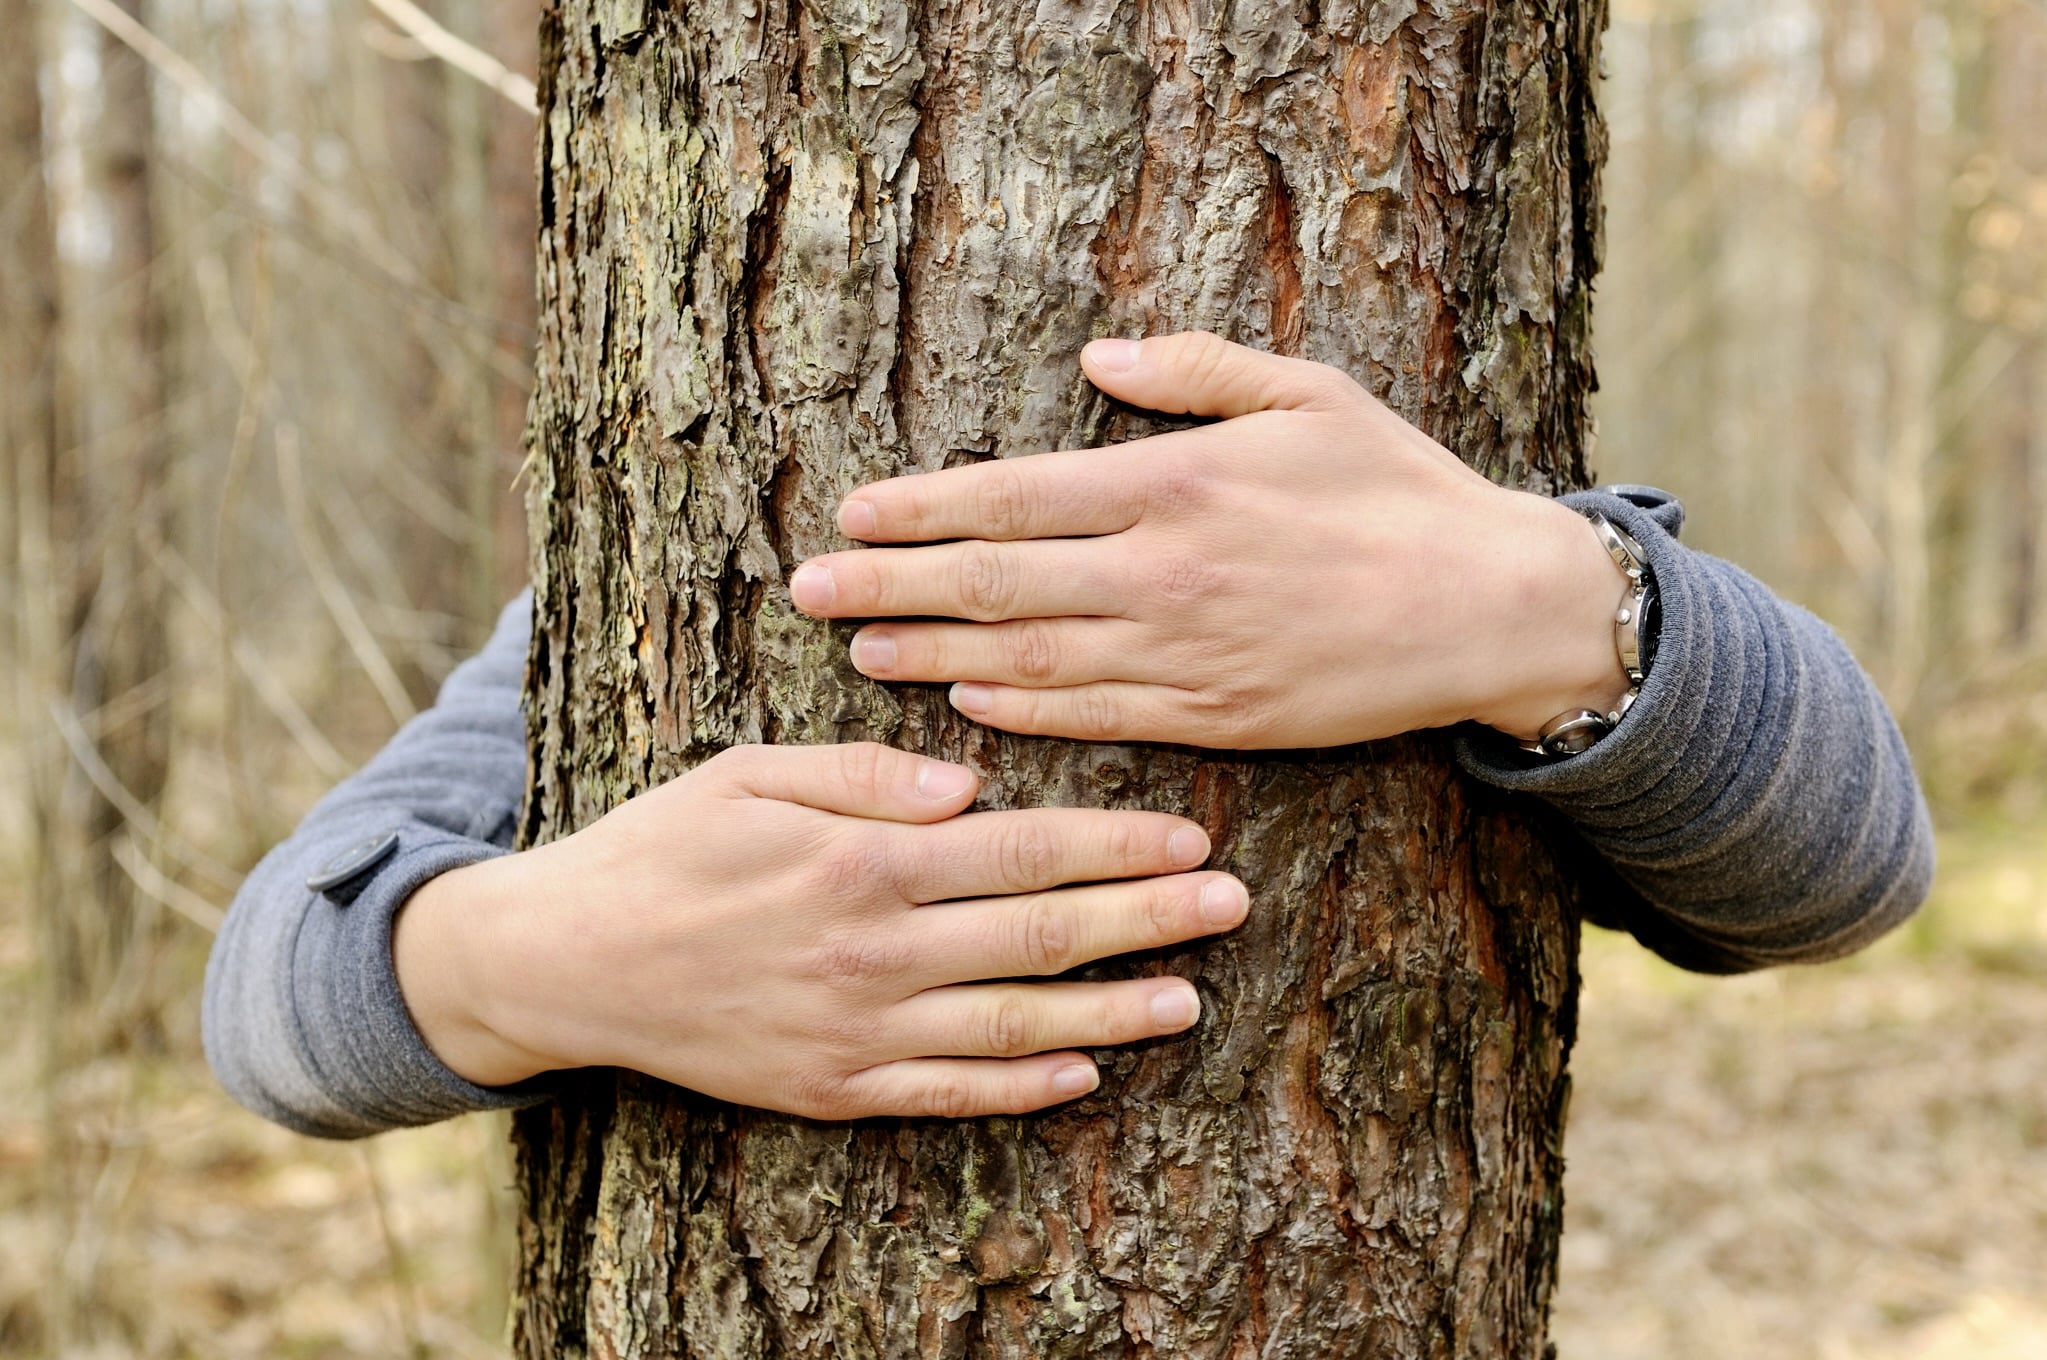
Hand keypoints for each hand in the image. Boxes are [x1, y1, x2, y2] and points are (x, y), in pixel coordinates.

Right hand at [392, 743, 1246, 1119]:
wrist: (566, 962)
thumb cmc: (662, 848)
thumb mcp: (748, 773)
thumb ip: (864, 774)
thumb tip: (970, 785)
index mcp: (861, 860)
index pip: (1021, 849)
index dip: (1114, 845)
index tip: (1188, 836)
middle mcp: (873, 951)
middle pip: (1039, 935)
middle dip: (1146, 919)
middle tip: (1230, 905)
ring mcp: (855, 1031)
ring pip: (1011, 1028)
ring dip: (1109, 1012)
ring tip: (1190, 998)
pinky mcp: (831, 1089)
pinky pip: (945, 1095)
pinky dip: (1021, 1091)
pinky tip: (1085, 1074)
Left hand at [789, 332, 1631, 748]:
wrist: (1489, 607)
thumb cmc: (1398, 490)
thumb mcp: (1309, 393)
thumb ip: (1194, 371)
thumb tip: (1096, 361)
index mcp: (1175, 483)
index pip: (1012, 497)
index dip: (921, 509)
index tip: (851, 512)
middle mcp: (1161, 573)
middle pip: (993, 583)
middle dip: (889, 584)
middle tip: (807, 590)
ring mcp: (1183, 655)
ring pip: (1026, 659)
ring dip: (931, 654)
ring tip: (860, 648)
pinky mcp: (1212, 720)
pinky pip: (1091, 718)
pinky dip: (1018, 710)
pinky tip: (964, 700)